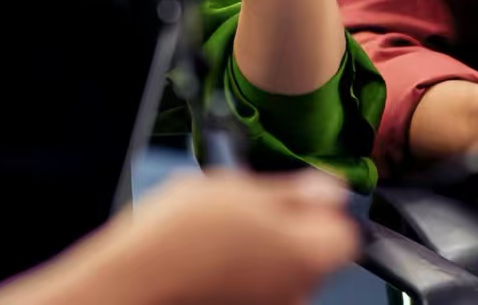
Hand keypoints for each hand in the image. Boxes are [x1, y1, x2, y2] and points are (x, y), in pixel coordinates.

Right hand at [0, 170, 359, 304]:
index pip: (344, 233)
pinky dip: (240, 276)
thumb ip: (294, 191)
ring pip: (280, 273)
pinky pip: (256, 290)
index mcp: (307, 252)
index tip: (297, 196)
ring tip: (219, 233)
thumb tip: (330, 187)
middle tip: (247, 208)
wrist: (133, 282)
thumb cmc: (178, 237)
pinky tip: (208, 260)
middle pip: (312, 254)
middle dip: (288, 230)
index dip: (320, 210)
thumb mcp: (238, 188)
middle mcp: (297, 290)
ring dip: (262, 253)